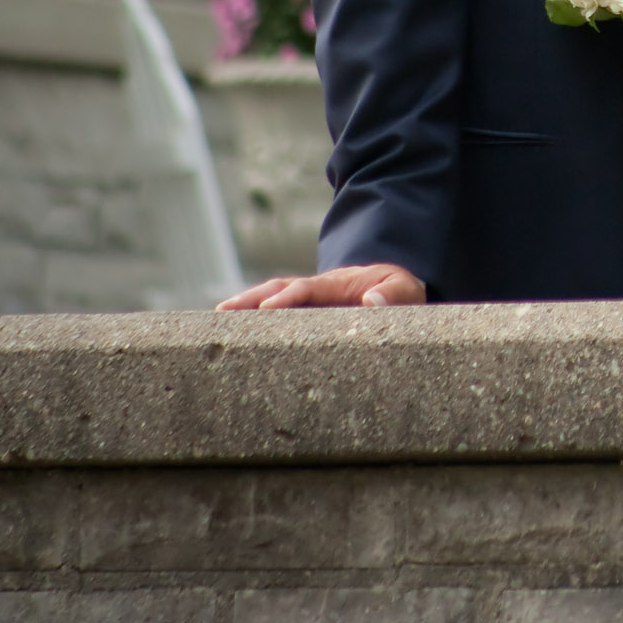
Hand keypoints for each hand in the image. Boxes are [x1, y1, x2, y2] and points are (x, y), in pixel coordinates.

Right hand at [216, 262, 424, 310]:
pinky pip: (277, 318)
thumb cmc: (399, 291)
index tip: (267, 309)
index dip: (288, 298)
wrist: (394, 288)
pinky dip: (254, 323)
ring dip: (246, 309)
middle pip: (278, 290)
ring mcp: (307, 303)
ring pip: (271, 301)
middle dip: (251, 299)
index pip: (308, 289)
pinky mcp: (304, 317)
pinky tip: (234, 339)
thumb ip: (395, 294)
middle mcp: (316, 290)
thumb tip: (372, 302)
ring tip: (217, 321)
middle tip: (222, 311)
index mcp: (338, 284)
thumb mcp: (406, 289)